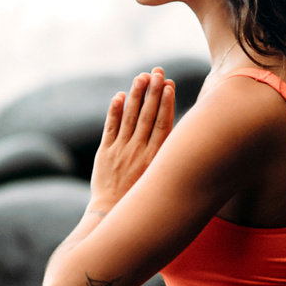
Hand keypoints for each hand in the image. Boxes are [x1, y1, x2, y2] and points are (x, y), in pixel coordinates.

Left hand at [88, 68, 174, 213]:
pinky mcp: (105, 152)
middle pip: (148, 116)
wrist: (112, 213)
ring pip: (130, 117)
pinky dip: (115, 111)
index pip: (163, 123)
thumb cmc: (141, 197)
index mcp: (156, 157)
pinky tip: (120, 96)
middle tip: (157, 72)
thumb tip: (180, 135)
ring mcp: (121, 150)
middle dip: (153, 92)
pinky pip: (110, 127)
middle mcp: (139, 151)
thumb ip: (166, 155)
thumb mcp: (159, 177)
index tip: (169, 84)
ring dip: (136, 95)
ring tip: (141, 77)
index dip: (167, 102)